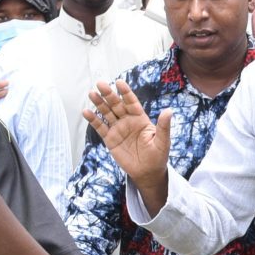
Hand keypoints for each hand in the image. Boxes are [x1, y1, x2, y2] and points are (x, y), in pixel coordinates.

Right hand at [85, 80, 173, 211]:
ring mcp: (118, 129)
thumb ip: (164, 126)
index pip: (131, 102)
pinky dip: (93, 120)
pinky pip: (100, 127)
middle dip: (109, 94)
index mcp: (140, 118)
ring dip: (99, 104)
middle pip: (116, 105)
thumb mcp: (162, 141)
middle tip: (100, 84)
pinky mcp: (110, 139)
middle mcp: (128, 121)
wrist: (147, 172)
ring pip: (107, 113)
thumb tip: (169, 111)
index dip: (125, 92)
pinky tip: (86, 112)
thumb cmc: (157, 155)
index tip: (119, 82)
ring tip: (91, 94)